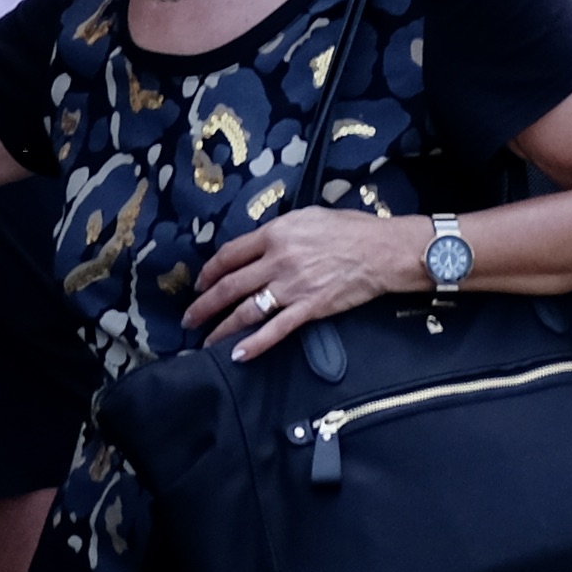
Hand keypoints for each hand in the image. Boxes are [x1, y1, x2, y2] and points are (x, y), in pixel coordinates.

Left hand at [183, 201, 432, 358]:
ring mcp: (291, 287)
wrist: (381, 251)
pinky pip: (274, 330)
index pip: (230, 254)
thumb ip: (281, 231)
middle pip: (230, 286)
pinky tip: (237, 355)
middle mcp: (278, 261)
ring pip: (245, 312)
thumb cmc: (351, 229)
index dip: (210, 271)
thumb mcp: (309, 216)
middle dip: (204, 305)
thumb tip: (260, 244)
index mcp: (276, 233)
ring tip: (205, 342)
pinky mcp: (308, 309)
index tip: (200, 283)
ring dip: (220, 328)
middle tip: (189, 319)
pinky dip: (253, 345)